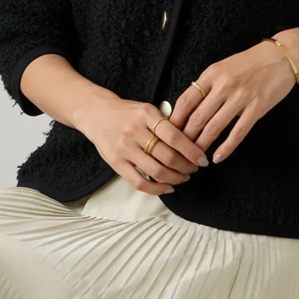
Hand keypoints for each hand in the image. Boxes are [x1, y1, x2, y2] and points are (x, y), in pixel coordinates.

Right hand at [75, 92, 207, 195]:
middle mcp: (134, 131)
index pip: (175, 136)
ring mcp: (124, 148)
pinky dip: (157, 189)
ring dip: (175, 178)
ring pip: (156, 171)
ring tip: (183, 177)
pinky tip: (168, 187)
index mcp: (146, 114)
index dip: (192, 151)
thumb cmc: (127, 113)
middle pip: (168, 156)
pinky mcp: (116, 163)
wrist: (96, 114)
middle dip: (187, 166)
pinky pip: (139, 182)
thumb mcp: (147, 109)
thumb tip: (192, 143)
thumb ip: (166, 124)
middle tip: (194, 168)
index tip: (202, 159)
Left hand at [167, 40, 298, 163]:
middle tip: (180, 152)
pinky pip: (237, 133)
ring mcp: (241, 98)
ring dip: (202, 146)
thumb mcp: (222, 67)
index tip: (168, 134)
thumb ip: (206, 85)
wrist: (282, 56)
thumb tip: (187, 108)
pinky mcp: (257, 108)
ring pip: (214, 128)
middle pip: (197, 118)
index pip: (185, 101)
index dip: (175, 120)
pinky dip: (226, 148)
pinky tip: (217, 157)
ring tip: (196, 159)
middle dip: (186, 139)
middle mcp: (223, 86)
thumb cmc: (250, 63)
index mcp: (211, 74)